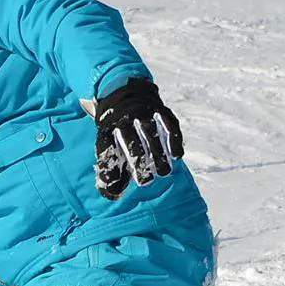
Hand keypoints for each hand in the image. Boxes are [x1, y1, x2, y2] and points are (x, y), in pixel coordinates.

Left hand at [92, 78, 183, 199]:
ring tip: (164, 173)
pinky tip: (177, 156)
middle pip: (133, 142)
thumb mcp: (107, 145)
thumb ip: (110, 168)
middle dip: (140, 162)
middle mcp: (125, 119)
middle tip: (147, 182)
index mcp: (109, 128)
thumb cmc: (115, 130)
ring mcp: (143, 113)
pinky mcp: (160, 109)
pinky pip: (168, 123)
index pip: (112, 148)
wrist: (122, 92)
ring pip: (151, 134)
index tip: (124, 183)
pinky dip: (173, 139)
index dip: (117, 166)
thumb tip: (110, 193)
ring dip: (158, 154)